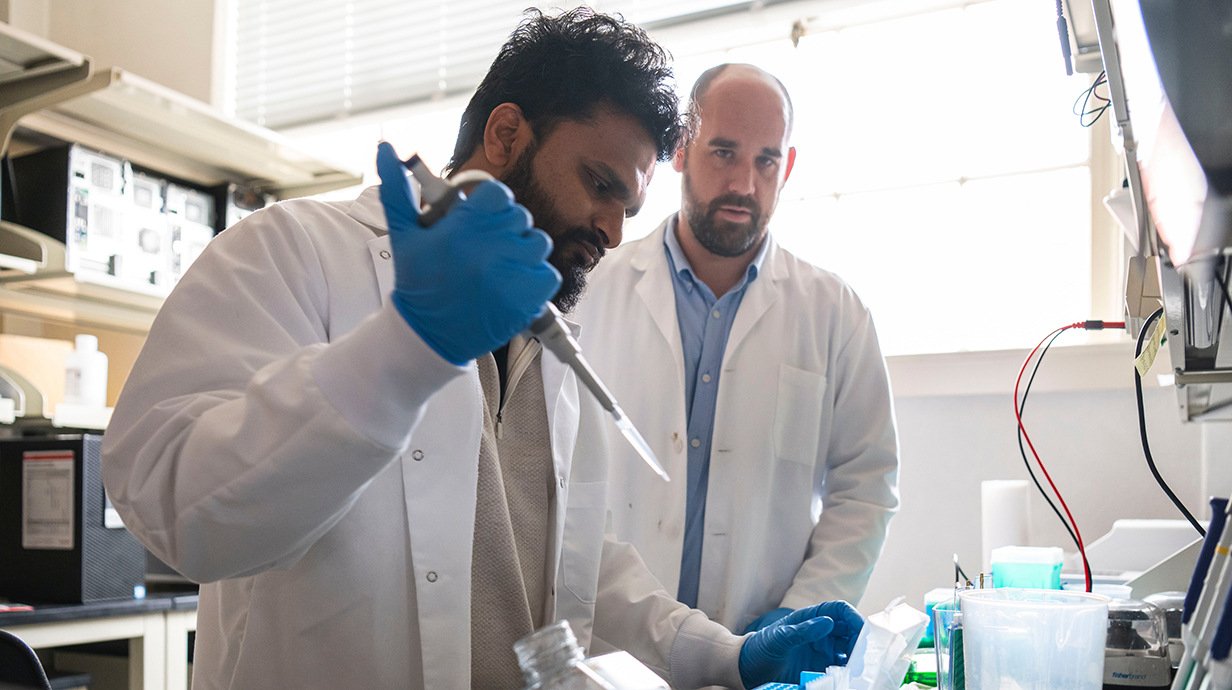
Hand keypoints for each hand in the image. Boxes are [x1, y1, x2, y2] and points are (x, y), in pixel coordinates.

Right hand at [376, 142, 560, 364]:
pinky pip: (548, 274)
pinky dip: (535, 279)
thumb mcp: (404, 234)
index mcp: (463, 227)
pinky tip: (512, 285)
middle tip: (486, 247)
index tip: (481, 219)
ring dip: (522, 253)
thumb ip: (397, 188)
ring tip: (499, 267)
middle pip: (520, 217)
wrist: (427, 336)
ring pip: (537, 243)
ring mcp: (511, 274)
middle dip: (505, 229)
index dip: (491, 204)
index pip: (498, 194)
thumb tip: (387, 148)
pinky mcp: (527, 300)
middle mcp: (490, 247)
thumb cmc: (418, 282)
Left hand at [738, 602, 863, 688]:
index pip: (839, 610)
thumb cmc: (761, 647)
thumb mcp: (778, 638)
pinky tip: (847, 677)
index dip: (853, 617)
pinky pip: (842, 668)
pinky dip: (848, 671)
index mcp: (811, 618)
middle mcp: (821, 633)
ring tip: (857, 669)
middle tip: (862, 654)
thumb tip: (828, 622)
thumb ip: (801, 631)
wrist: (749, 670)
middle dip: (860, 640)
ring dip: (856, 657)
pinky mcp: (822, 668)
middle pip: (850, 630)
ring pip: (849, 650)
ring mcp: (823, 651)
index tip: (862, 630)